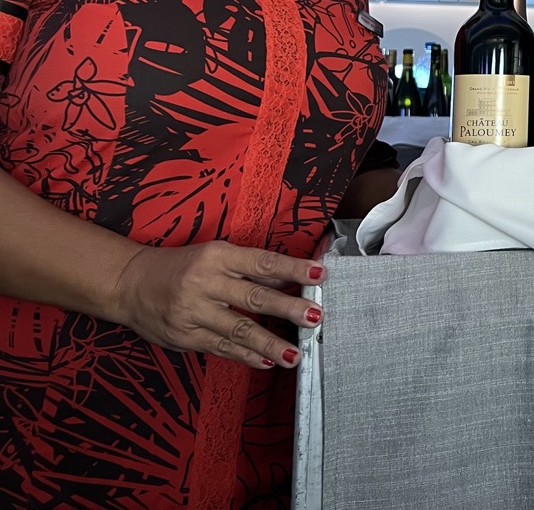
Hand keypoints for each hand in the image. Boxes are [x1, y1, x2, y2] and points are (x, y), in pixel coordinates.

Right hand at [111, 241, 325, 369]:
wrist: (130, 284)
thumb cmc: (181, 266)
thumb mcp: (216, 255)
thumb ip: (250, 269)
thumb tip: (290, 278)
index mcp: (217, 256)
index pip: (263, 262)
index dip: (293, 269)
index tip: (320, 274)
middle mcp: (206, 283)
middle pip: (254, 297)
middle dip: (288, 308)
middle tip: (314, 317)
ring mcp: (193, 312)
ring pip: (239, 329)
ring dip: (270, 343)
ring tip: (295, 354)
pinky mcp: (185, 337)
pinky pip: (222, 348)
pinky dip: (246, 356)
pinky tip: (267, 361)